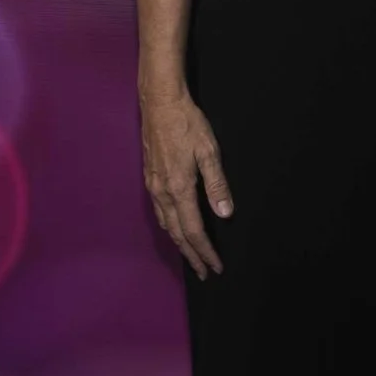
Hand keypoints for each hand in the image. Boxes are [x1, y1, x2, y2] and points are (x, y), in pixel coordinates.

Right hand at [141, 87, 232, 277]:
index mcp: (179, 188)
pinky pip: (159, 212)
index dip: (205, 251)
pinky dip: (170, 227)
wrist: (159, 103)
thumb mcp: (209, 151)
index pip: (194, 230)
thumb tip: (225, 214)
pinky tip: (175, 228)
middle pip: (177, 234)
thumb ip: (217, 184)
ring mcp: (153, 186)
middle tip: (204, 272)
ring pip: (166, 225)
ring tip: (192, 256)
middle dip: (192, 255)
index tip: (215, 266)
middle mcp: (163, 192)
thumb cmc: (187, 123)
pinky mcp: (150, 178)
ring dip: (180, 243)